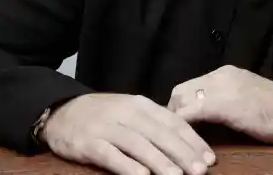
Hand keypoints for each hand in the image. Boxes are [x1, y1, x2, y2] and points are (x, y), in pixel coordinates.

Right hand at [40, 93, 215, 174]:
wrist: (62, 111)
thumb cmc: (104, 114)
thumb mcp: (131, 111)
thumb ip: (155, 124)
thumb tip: (187, 143)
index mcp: (141, 105)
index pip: (173, 122)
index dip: (193, 140)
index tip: (209, 158)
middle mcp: (127, 114)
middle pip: (160, 134)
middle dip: (183, 153)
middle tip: (201, 170)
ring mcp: (107, 128)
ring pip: (139, 145)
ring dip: (160, 162)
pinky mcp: (89, 143)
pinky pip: (111, 156)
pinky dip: (127, 166)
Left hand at [167, 65, 272, 143]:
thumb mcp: (246, 96)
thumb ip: (226, 99)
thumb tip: (207, 114)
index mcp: (224, 74)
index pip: (188, 86)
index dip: (178, 106)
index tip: (174, 124)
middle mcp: (219, 76)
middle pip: (179, 92)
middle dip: (171, 114)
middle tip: (172, 137)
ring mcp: (221, 89)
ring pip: (182, 102)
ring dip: (175, 122)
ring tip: (175, 143)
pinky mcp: (224, 105)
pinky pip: (192, 115)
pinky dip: (184, 129)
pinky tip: (186, 143)